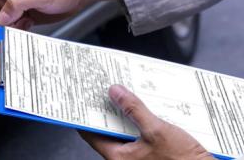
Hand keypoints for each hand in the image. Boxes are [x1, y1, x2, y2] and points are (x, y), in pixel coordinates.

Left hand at [80, 85, 212, 159]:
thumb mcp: (157, 130)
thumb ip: (134, 109)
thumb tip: (115, 92)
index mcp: (119, 158)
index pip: (92, 134)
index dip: (88, 114)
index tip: (86, 98)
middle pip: (111, 130)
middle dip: (112, 109)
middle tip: (110, 89)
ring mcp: (139, 158)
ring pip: (128, 131)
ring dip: (129, 114)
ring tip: (130, 94)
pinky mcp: (154, 154)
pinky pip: (142, 134)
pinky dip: (143, 121)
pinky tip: (150, 109)